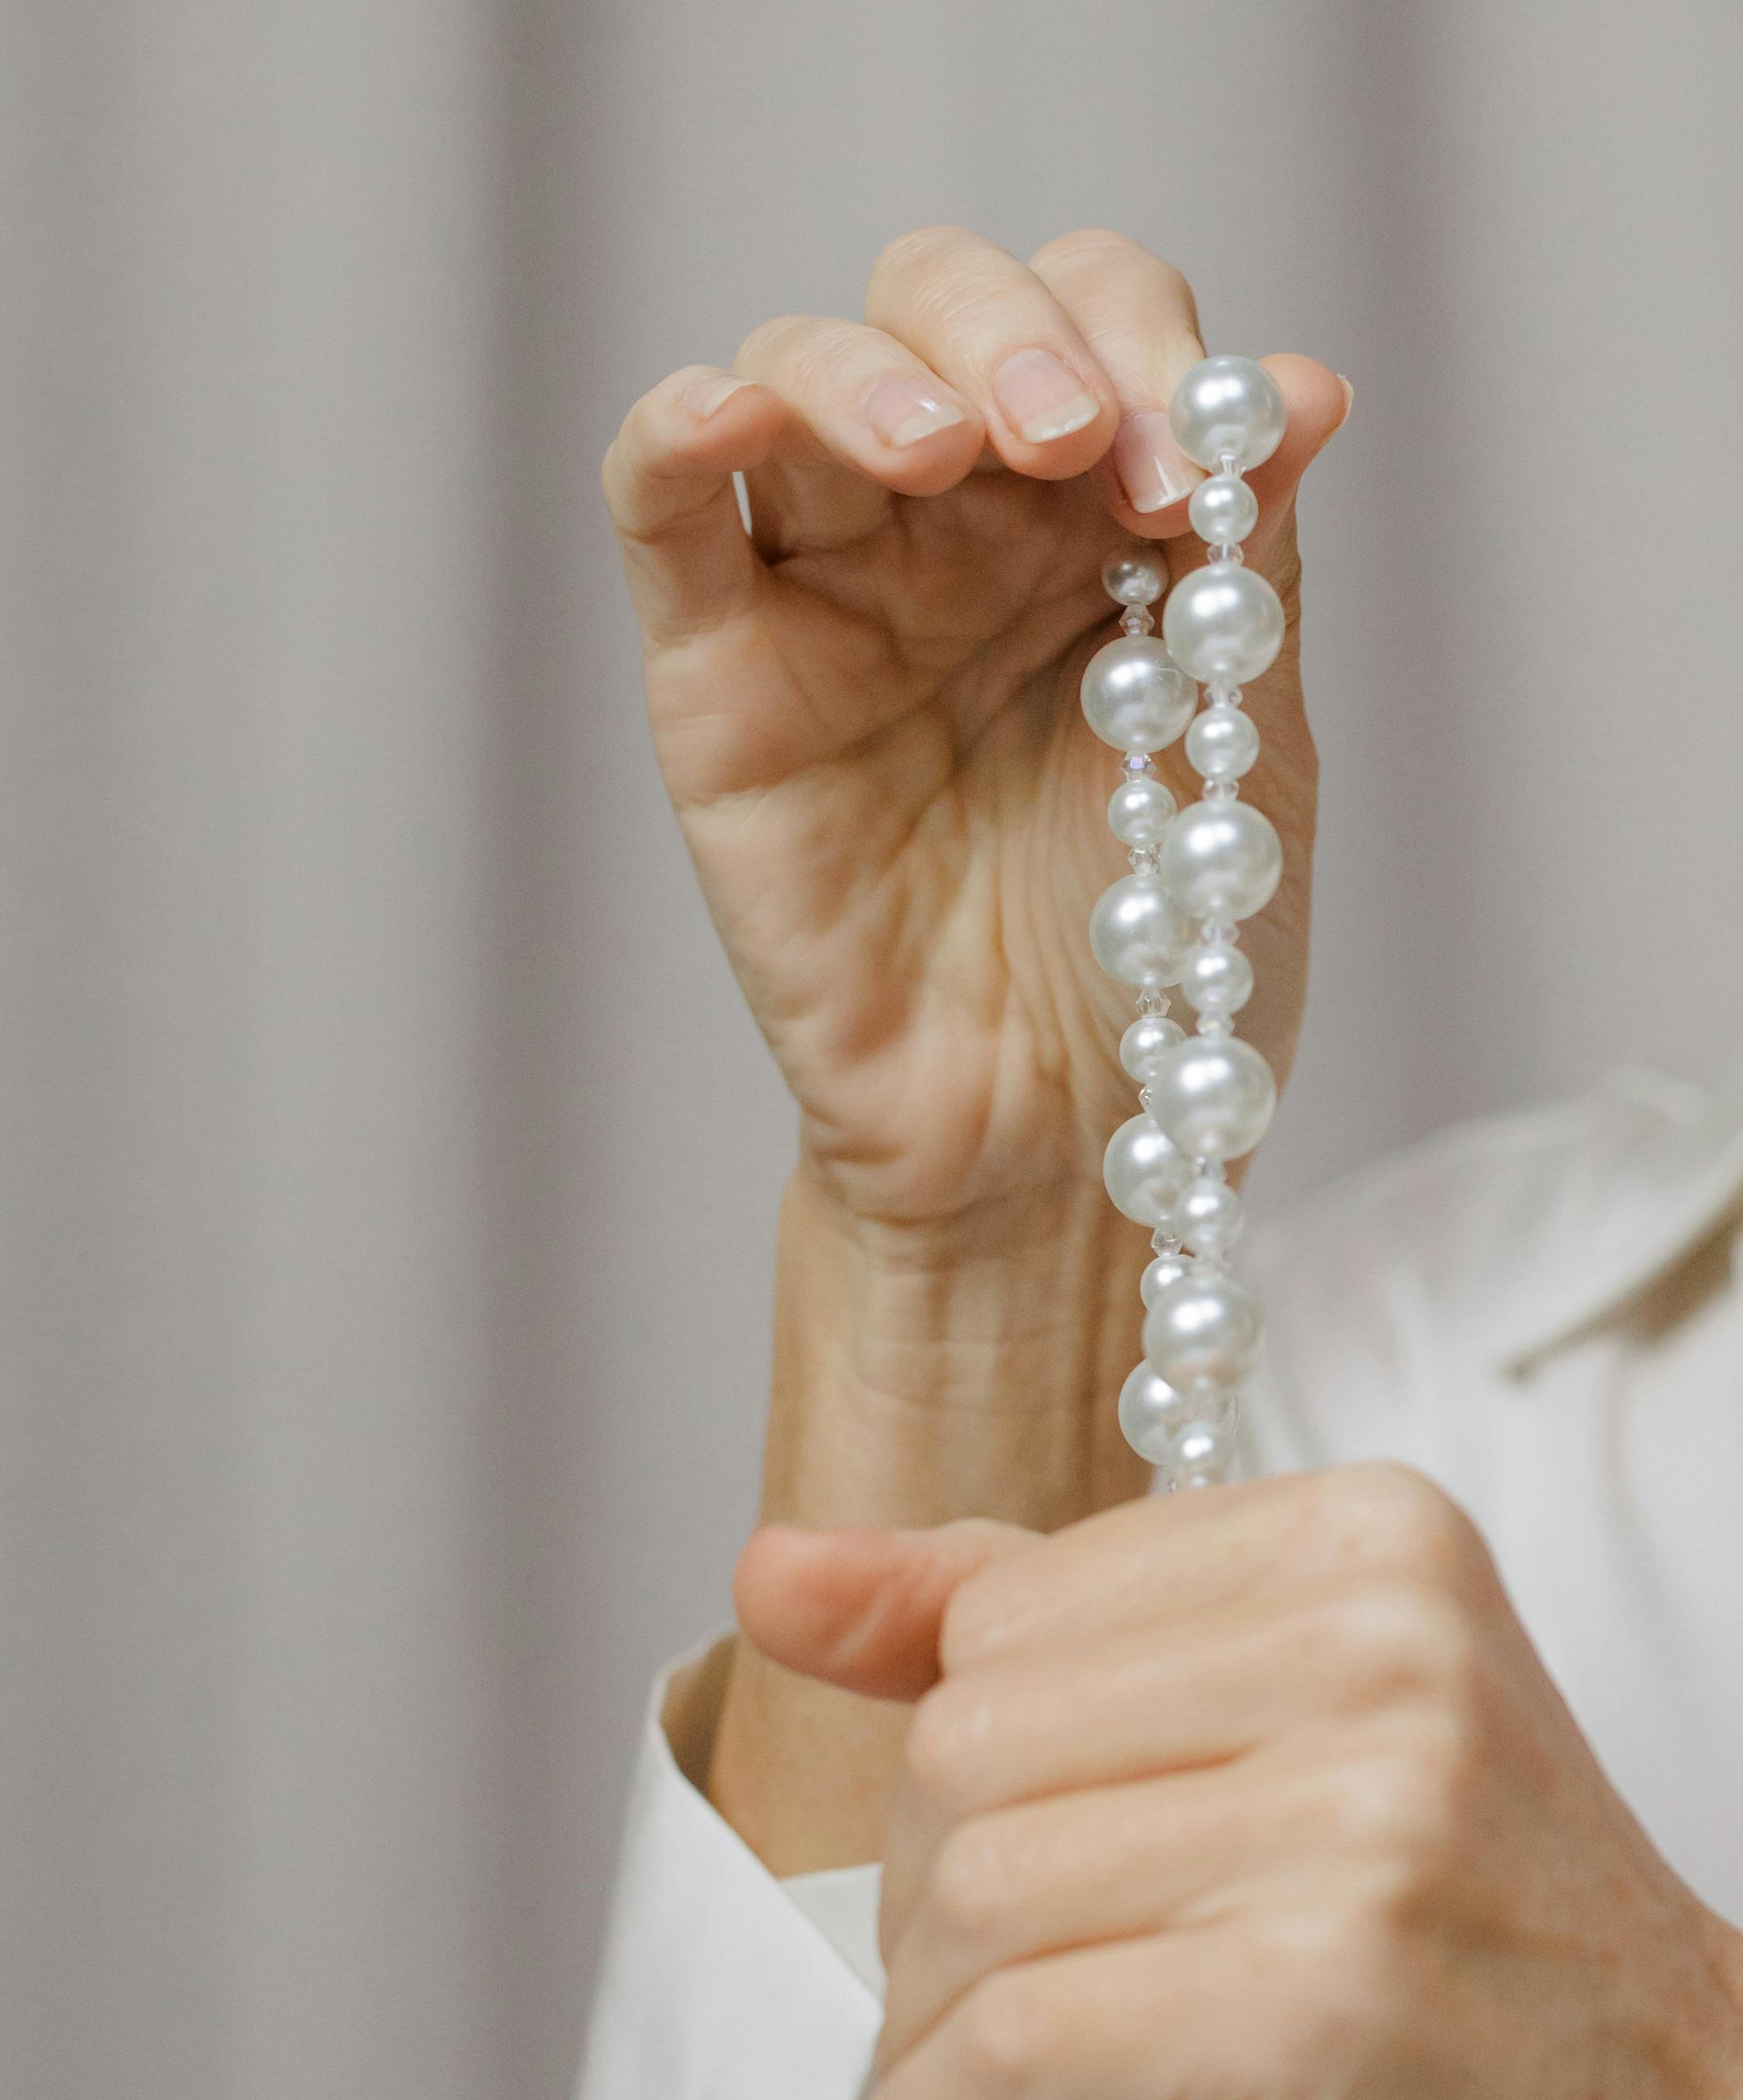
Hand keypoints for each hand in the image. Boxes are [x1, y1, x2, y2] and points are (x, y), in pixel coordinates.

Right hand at [604, 226, 1348, 1251]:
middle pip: (938, 307)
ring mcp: (825, 596)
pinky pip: (662, 510)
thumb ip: (1249, 568)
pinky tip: (732, 418)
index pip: (1095, 327)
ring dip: (873, 369)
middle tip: (1072, 440)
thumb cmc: (1156, 966)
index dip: (1145, 349)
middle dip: (1012, 335)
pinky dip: (682, 431)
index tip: (1191, 477)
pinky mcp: (715, 677)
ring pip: (797, 378)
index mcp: (1094, 525)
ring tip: (949, 453)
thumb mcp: (1247, 753)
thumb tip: (1301, 384)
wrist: (1057, 1142)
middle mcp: (953, 534)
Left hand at [736, 1468, 1742, 2099]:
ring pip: (980, 1891)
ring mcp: (1364, 1817)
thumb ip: (1021, 1619)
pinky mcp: (1326, 1999)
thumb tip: (769, 1572)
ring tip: (965, 2083)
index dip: (962, 1746)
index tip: (991, 1849)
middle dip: (931, 1891)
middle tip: (979, 1991)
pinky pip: (1017, 2046)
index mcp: (1364, 1536)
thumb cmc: (1470, 1934)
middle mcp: (1376, 1644)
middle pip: (973, 1739)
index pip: (1012, 1605)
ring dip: (926, 2021)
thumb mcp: (1277, 1713)